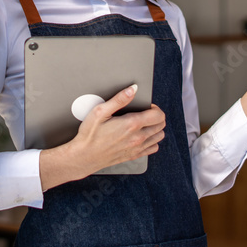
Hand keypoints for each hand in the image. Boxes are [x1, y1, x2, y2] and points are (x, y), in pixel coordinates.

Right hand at [39, 84, 164, 190]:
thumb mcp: (100, 112)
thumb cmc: (90, 135)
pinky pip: (153, 148)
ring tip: (144, 123)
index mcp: (131, 124)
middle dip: (156, 116)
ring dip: (156, 128)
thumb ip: (119, 99)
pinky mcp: (134, 155)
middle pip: (161, 125)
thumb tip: (133, 89)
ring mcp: (137, 148)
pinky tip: (142, 136)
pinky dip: (152, 141)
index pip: (158, 115)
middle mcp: (138, 137)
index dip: (154, 107)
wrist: (84, 156)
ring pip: (159, 136)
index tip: (146, 106)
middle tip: (145, 113)